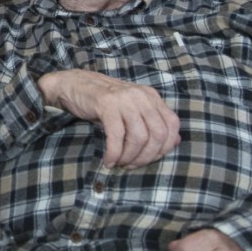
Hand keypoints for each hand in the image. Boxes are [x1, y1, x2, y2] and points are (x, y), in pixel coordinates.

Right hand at [37, 69, 180, 167]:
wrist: (75, 85)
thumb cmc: (105, 102)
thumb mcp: (133, 110)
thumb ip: (154, 123)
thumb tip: (176, 141)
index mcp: (151, 97)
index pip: (172, 124)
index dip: (165, 147)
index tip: (149, 158)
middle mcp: (142, 96)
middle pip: (158, 134)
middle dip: (146, 156)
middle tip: (132, 165)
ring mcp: (125, 99)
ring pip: (139, 137)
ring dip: (129, 157)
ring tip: (119, 163)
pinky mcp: (107, 104)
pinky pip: (117, 136)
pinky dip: (114, 153)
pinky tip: (108, 160)